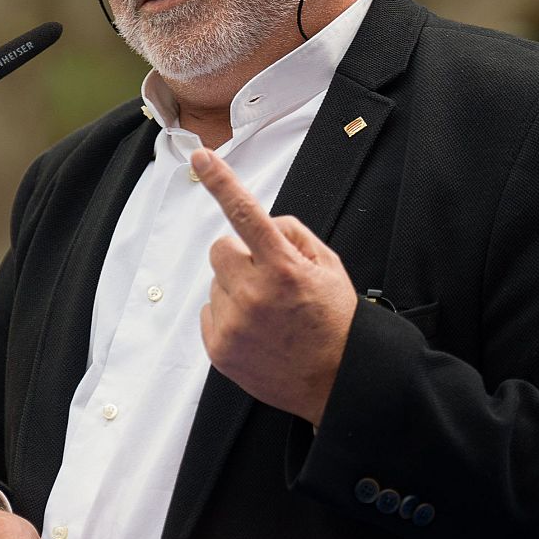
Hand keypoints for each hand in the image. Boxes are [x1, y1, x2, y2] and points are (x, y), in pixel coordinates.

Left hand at [191, 148, 357, 425]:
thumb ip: (292, 235)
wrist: (337, 381)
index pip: (246, 214)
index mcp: (284, 267)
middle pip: (221, 249)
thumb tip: (261, 224)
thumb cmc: (334, 319)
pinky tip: (257, 331)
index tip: (201, 157)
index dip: (222, 181)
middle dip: (240, 256)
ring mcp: (234, 324)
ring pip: (216, 283)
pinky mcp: (219, 348)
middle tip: (268, 279)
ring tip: (269, 314)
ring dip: (236, 290)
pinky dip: (228, 316)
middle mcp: (255, 294)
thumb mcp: (329, 266)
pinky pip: (209, 312)